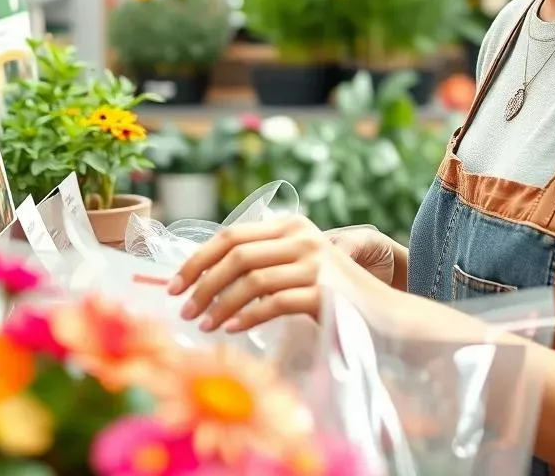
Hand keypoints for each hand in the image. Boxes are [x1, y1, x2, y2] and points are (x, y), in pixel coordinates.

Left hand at [167, 214, 383, 333]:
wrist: (380, 312)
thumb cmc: (330, 293)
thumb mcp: (296, 264)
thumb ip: (262, 260)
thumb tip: (204, 275)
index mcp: (290, 225)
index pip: (232, 235)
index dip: (198, 259)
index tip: (174, 285)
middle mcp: (302, 237)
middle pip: (237, 254)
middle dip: (203, 283)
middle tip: (183, 310)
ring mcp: (314, 262)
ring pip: (251, 279)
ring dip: (220, 305)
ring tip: (204, 325)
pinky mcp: (323, 291)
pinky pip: (274, 303)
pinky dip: (247, 317)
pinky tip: (232, 330)